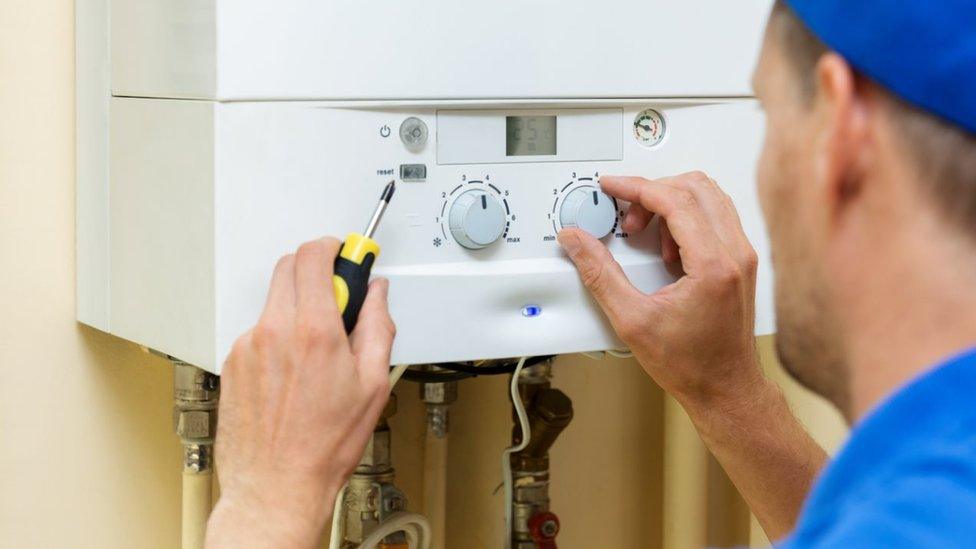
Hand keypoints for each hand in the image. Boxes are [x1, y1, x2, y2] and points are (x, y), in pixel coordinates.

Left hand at [206, 238, 395, 548]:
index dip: (334, 246)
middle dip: (316, 270)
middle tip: (338, 296)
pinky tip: (294, 370)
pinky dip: (279, 335)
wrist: (276, 485)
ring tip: (317, 348)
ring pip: (275, 299)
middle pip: (289, 266)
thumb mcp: (372, 384)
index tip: (347, 253)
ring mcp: (248, 346)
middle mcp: (274, 332)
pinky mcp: (233, 362)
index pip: (314, 256)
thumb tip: (377, 296)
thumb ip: (377, 326)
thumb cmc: (322, 446)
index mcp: (314, 332)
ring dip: (298, 306)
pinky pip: (259, 329)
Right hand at [558, 172, 762, 407]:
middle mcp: (736, 254)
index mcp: (713, 265)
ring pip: (708, 197)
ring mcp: (742, 256)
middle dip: (652, 192)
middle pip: (695, 187)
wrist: (725, 389)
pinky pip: (715, 217)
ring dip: (670, 204)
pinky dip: (685, 219)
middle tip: (626, 218)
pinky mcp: (740, 262)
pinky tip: (665, 249)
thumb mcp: (632, 320)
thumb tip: (577, 241)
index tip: (612, 186)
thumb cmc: (692, 364)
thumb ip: (599, 274)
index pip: (675, 200)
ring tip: (644, 235)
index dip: (636, 186)